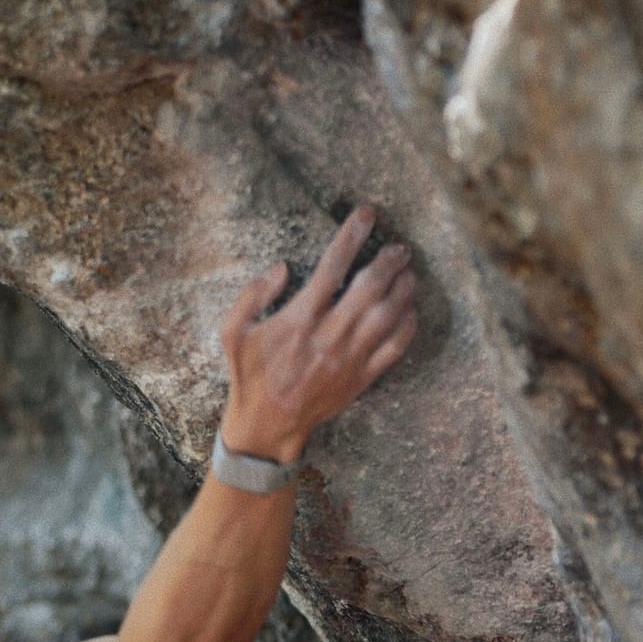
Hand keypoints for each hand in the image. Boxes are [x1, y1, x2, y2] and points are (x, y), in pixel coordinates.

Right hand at [218, 205, 419, 463]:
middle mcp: (329, 335)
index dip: (352, 235)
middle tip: (400, 247)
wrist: (266, 427)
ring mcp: (349, 358)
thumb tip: (280, 268)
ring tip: (409, 272)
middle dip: (389, 260)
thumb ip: (252, 296)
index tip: (366, 214)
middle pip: (369, 287)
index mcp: (299, 319)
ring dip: (403, 288)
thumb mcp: (232, 333)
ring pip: (388, 315)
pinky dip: (407, 326)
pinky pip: (395, 348)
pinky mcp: (362, 378)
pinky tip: (410, 310)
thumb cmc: (249, 376)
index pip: (332, 266)